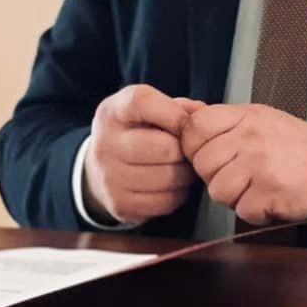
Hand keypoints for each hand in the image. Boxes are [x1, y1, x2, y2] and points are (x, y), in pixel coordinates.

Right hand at [83, 85, 201, 223]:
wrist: (101, 167)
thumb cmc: (137, 132)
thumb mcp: (150, 109)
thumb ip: (178, 107)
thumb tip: (205, 117)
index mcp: (113, 112)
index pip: (144, 102)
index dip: (175, 113)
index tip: (186, 122)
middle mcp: (105, 143)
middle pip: (166, 148)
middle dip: (187, 150)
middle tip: (191, 150)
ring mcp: (109, 177)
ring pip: (170, 178)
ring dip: (187, 173)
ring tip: (184, 166)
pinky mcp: (120, 204)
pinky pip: (166, 201)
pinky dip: (178, 193)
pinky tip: (173, 184)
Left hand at [179, 103, 306, 225]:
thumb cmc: (293, 146)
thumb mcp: (257, 119)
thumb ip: (217, 117)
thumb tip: (179, 108)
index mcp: (245, 116)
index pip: (195, 127)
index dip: (196, 145)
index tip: (215, 152)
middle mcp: (250, 137)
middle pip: (203, 164)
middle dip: (218, 174)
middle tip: (244, 172)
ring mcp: (259, 166)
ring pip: (218, 190)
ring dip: (236, 195)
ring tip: (258, 185)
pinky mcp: (268, 193)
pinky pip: (241, 210)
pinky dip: (255, 210)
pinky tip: (270, 197)